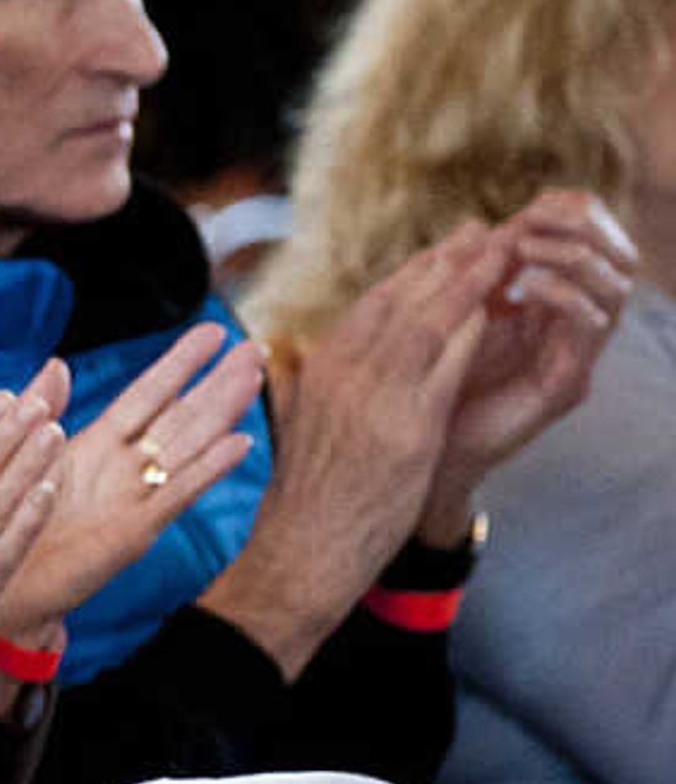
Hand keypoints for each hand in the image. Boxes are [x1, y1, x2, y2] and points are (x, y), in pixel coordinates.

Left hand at [0, 328, 264, 635]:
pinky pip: (177, 494)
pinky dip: (207, 469)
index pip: (148, 394)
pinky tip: (238, 442)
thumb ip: (44, 409)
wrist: (2, 585)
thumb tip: (59, 361)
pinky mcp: (135, 531)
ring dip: (222, 413)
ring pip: (189, 447)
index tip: (212, 329)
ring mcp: (135, 498)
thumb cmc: (11, 521)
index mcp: (97, 446)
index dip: (180, 363)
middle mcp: (124, 469)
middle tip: (255, 347)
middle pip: (181, 416)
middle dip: (217, 383)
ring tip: (254, 377)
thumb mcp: (27, 457)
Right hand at [202, 218, 508, 668]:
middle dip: (444, 261)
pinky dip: (472, 328)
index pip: (371, 307)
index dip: (411, 273)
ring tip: (499, 251)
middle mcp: (341, 375)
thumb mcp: (296, 430)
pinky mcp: (406, 428)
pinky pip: (446, 364)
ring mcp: (374, 399)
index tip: (442, 249)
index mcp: (316, 373)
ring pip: (426, 321)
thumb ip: (298, 387)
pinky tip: (496, 306)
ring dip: (467, 281)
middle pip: (400, 301)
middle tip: (481, 231)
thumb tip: (283, 357)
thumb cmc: (301, 503)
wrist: (300, 552)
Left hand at [425, 190, 633, 530]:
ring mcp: (576, 357)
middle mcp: (575, 330)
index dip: (576, 214)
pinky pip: (589, 328)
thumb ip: (473, 277)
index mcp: (554, 307)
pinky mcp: (566, 384)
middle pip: (621, 259)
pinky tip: (522, 287)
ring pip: (614, 288)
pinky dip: (562, 295)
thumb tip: (479, 223)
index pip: (597, 243)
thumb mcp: (453, 319)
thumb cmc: (432, 386)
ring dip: (572, 256)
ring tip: (524, 248)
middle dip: (584, 228)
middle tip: (536, 219)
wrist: (421, 455)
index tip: (537, 202)